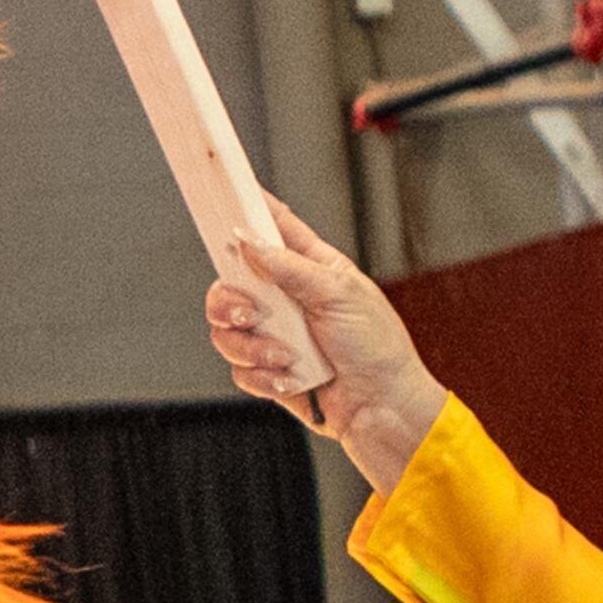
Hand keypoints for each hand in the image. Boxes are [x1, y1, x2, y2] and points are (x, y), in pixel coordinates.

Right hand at [202, 202, 445, 495]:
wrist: (382, 408)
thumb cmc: (376, 347)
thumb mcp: (338, 294)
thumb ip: (289, 267)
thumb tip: (248, 241)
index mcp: (309, 267)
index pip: (271, 225)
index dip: (244, 207)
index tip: (220, 194)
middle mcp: (285, 297)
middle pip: (230, 282)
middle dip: (229, 300)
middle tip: (248, 312)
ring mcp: (274, 335)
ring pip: (226, 329)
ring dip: (253, 347)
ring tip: (286, 357)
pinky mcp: (268, 372)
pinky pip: (240, 369)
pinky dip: (263, 376)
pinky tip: (291, 380)